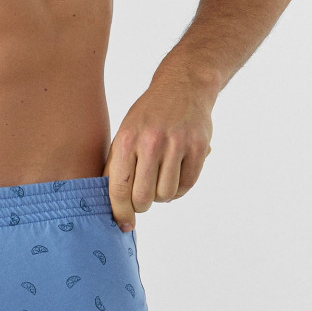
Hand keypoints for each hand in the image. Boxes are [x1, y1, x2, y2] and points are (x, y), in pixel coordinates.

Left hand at [102, 71, 213, 230]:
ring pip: (166, 195)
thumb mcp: (124, 132)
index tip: (123, 224)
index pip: (118, 187)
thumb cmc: (148, 115)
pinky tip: (175, 175)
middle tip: (143, 198)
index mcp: (126, 139)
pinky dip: (180, 188)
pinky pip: (187, 185)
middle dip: (142, 205)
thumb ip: (117, 164)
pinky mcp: (199, 148)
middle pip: (143, 197)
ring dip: (162, 195)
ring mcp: (177, 144)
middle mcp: (151, 142)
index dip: (120, 211)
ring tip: (160, 180)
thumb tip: (112, 203)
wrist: (183, 86)